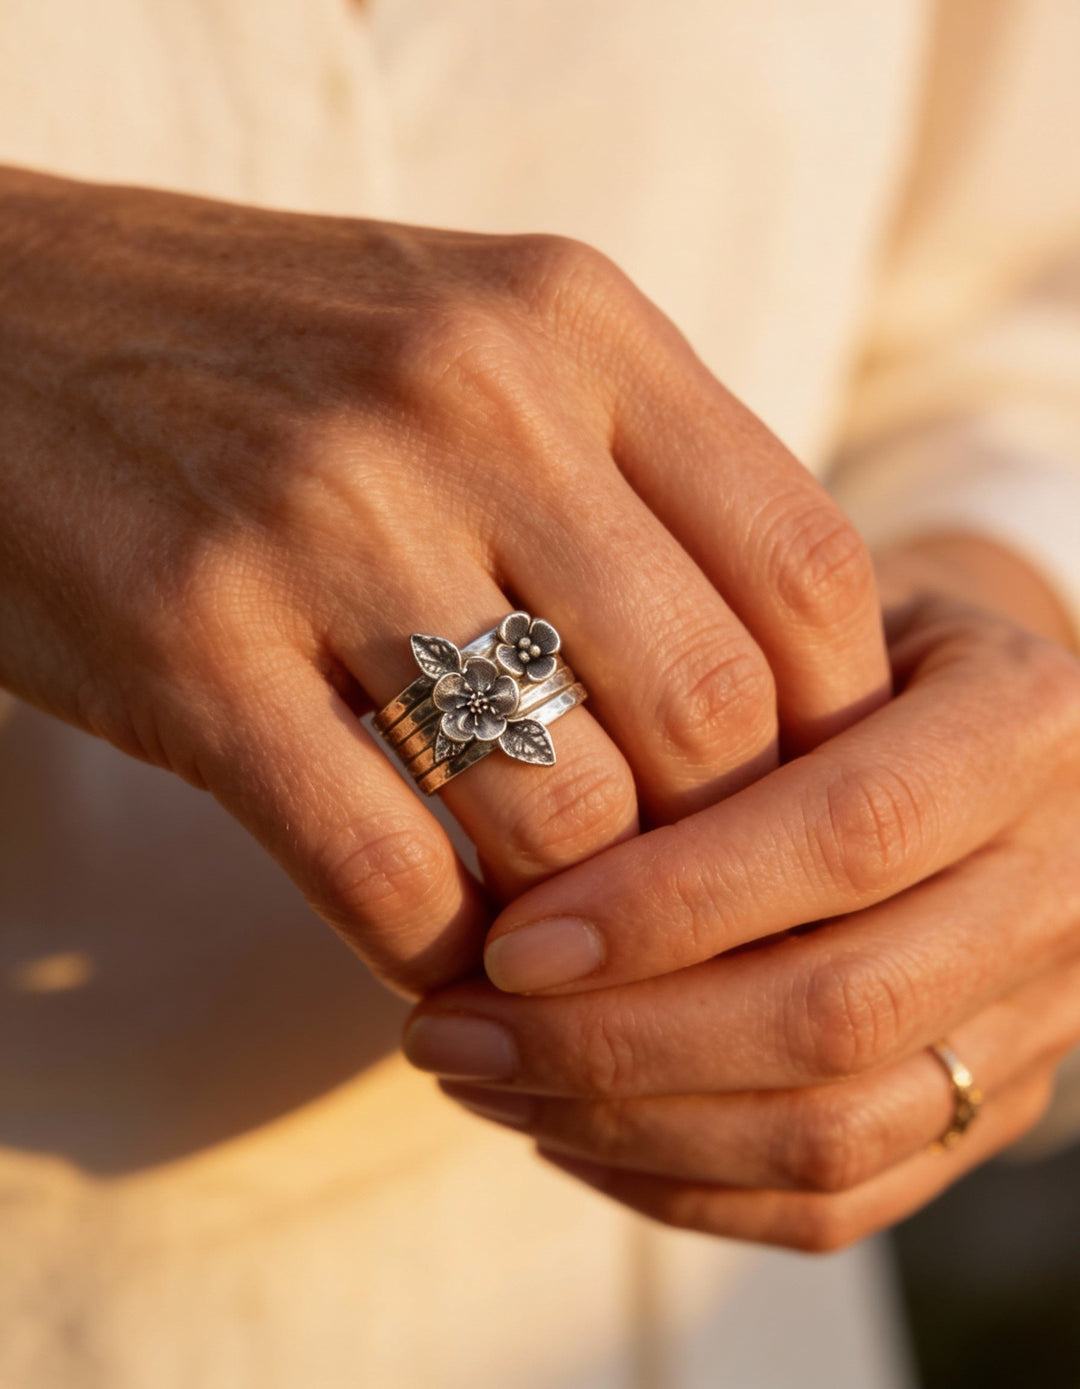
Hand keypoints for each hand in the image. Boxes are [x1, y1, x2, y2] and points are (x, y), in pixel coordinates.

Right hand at [0, 165, 889, 994]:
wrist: (9, 320)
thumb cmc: (279, 356)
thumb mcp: (486, 341)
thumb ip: (637, 475)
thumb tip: (783, 683)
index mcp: (574, 323)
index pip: (805, 569)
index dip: (832, 725)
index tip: (795, 803)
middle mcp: (470, 404)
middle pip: (708, 708)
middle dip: (717, 847)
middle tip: (681, 898)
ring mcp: (325, 522)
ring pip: (563, 812)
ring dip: (580, 920)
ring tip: (560, 936)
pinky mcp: (192, 648)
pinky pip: (388, 871)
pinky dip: (439, 953)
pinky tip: (440, 955)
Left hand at [405, 539, 1079, 1246]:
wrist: (967, 725)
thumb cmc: (841, 648)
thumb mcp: (798, 616)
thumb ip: (707, 696)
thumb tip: (516, 825)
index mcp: (1026, 727)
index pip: (848, 834)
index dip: (672, 901)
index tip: (509, 940)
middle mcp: (1062, 883)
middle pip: (836, 1011)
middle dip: (617, 1042)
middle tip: (449, 1031)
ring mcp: (1040, 1017)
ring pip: (831, 1132)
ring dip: (625, 1127)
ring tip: (479, 1078)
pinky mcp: (991, 1110)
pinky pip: (838, 1204)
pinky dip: (680, 1188)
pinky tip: (559, 1128)